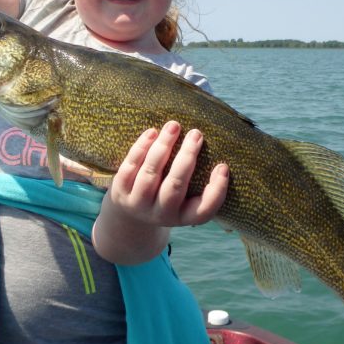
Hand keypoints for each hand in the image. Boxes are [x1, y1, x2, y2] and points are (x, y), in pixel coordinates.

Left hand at [92, 121, 228, 263]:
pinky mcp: (120, 191)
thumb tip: (214, 144)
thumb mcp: (184, 199)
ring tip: (174, 126)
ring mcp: (139, 204)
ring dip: (164, 147)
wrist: (129, 215)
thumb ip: (198, 180)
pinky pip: (130, 167)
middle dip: (187, 157)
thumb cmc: (168, 198)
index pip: (205, 210)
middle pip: (175, 186)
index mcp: (183, 217)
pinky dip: (141, 148)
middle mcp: (161, 214)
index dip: (216, 190)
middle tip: (197, 134)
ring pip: (151, 174)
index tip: (223, 166)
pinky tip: (152, 132)